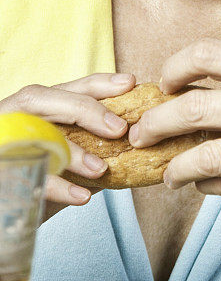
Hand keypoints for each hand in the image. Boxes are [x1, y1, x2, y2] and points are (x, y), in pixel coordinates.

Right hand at [0, 73, 134, 211]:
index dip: (98, 83)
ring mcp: (0, 140)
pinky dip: (57, 186)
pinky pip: (24, 175)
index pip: (64, 87)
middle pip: (41, 99)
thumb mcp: (64, 159)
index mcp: (31, 111)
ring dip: (72, 152)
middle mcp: (10, 118)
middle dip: (85, 110)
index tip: (129, 82)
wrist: (0, 213)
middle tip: (120, 129)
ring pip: (31, 133)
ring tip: (101, 169)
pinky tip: (82, 196)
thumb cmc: (35, 181)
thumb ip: (90, 148)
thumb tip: (132, 146)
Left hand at [127, 38, 220, 218]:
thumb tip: (188, 93)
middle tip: (141, 132)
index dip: (177, 67)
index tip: (164, 83)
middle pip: (198, 106)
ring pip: (205, 153)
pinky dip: (202, 183)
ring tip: (165, 169)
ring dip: (172, 163)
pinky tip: (200, 181)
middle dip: (156, 121)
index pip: (213, 54)